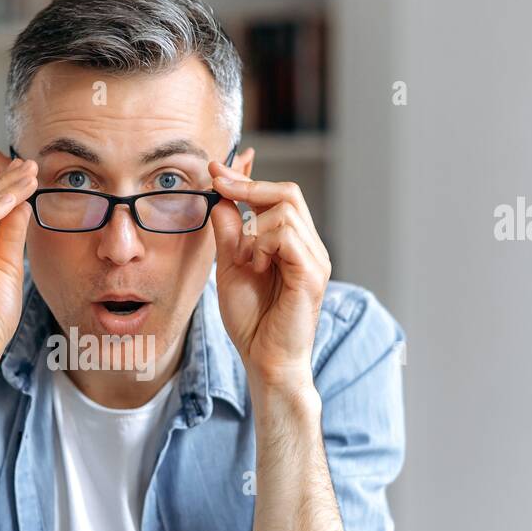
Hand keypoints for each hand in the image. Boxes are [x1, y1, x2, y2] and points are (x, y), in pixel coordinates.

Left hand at [208, 162, 331, 392]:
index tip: (216, 170)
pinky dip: (266, 245)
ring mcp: (315, 259)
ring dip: (256, 228)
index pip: (278, 195)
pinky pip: (289, 235)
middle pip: (288, 192)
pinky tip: (258, 267)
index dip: (247, 178)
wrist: (264, 360)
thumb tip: (220, 195)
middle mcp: (309, 246)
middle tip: (219, 186)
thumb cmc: (251, 320)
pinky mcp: (313, 274)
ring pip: (286, 210)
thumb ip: (229, 232)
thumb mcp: (231, 266)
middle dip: (249, 186)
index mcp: (293, 243)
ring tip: (249, 260)